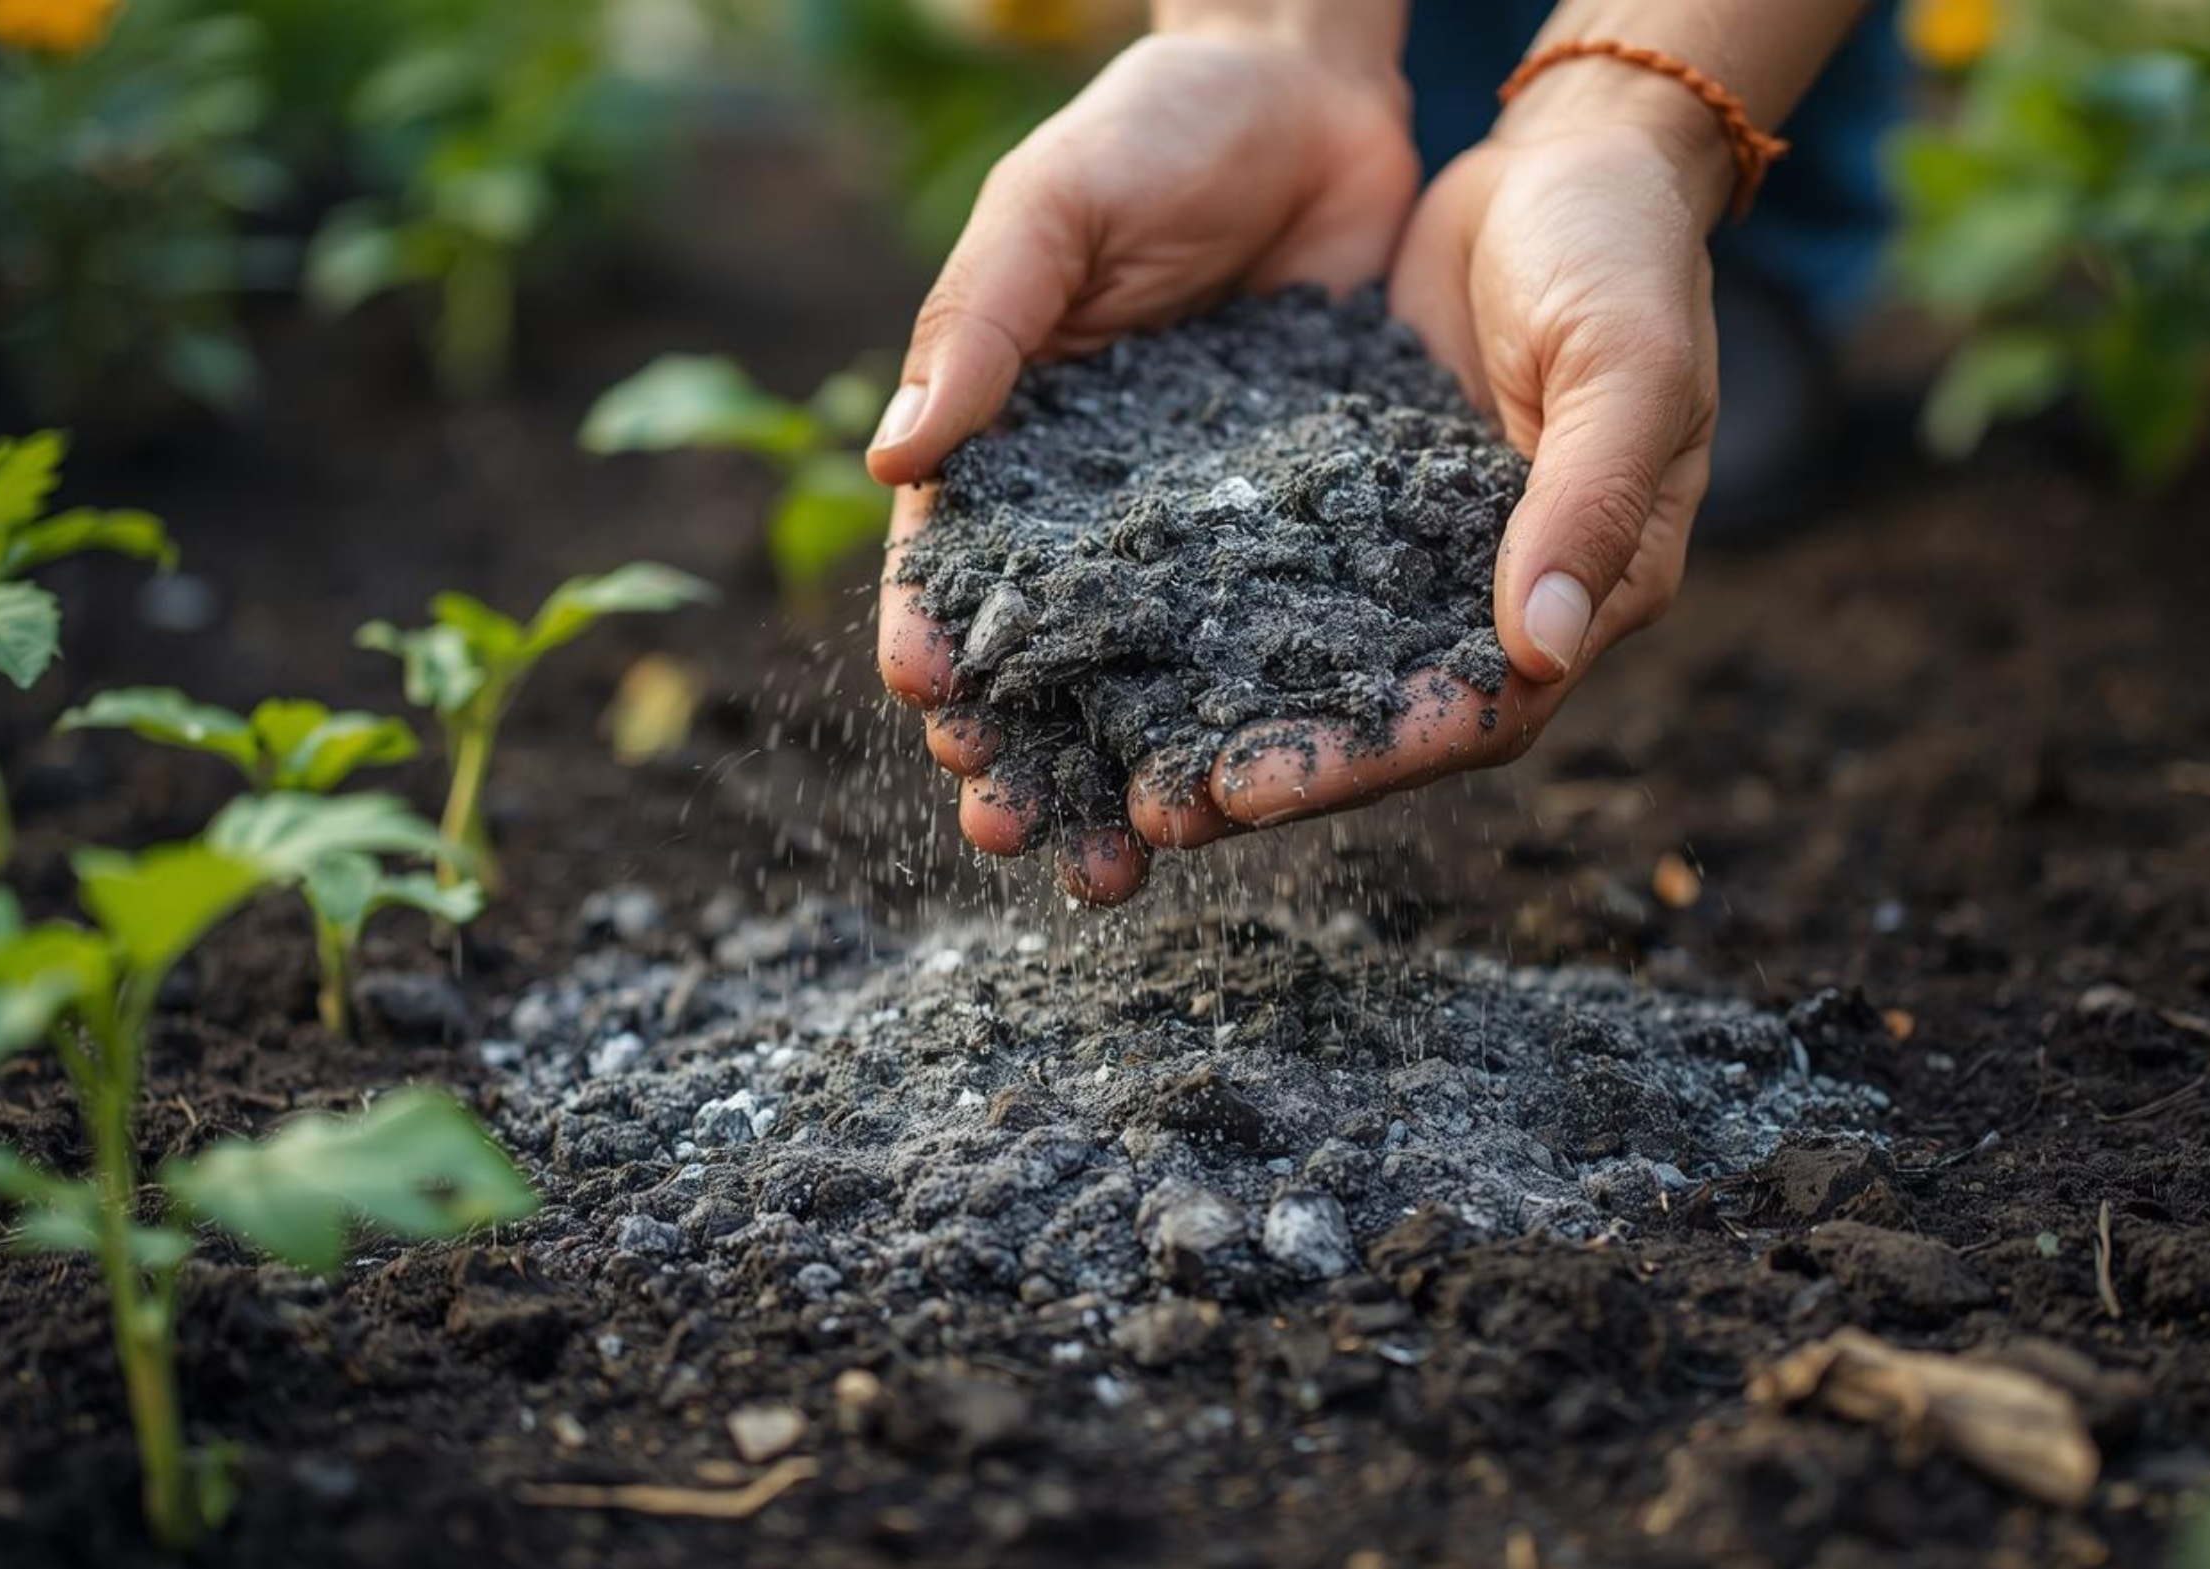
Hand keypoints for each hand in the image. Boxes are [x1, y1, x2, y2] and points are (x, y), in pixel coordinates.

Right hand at [872, 26, 1420, 901]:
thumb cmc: (1156, 131)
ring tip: (1119, 867)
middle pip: (1043, 662)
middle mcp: (1095, 511)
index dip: (936, 640)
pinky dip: (1254, 721)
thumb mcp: (1051, 209)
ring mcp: (1196, 533)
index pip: (954, 569)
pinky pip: (1273, 640)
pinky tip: (1253, 791)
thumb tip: (891, 454)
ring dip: (1128, 777)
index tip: (929, 705)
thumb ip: (981, 324)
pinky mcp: (1297, 530)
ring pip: (1152, 684)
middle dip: (1020, 757)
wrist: (1317, 96)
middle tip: (1013, 836)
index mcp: (1009, 446)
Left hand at [1186, 85, 1731, 847]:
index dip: (1367, 760)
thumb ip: (1588, 503)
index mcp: (1594, 588)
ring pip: (1319, 663)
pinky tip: (1116, 636)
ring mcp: (1424, 549)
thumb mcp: (1627, 364)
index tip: (1254, 790)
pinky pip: (1279, 575)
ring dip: (1225, 716)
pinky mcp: (1360, 497)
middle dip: (1273, 769)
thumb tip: (1543, 651)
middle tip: (1152, 807)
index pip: (1477, 715)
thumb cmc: (1625, 252)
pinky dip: (1208, 616)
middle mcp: (1502, 594)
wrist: (1570, 154)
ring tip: (1114, 760)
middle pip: (1381, 716)